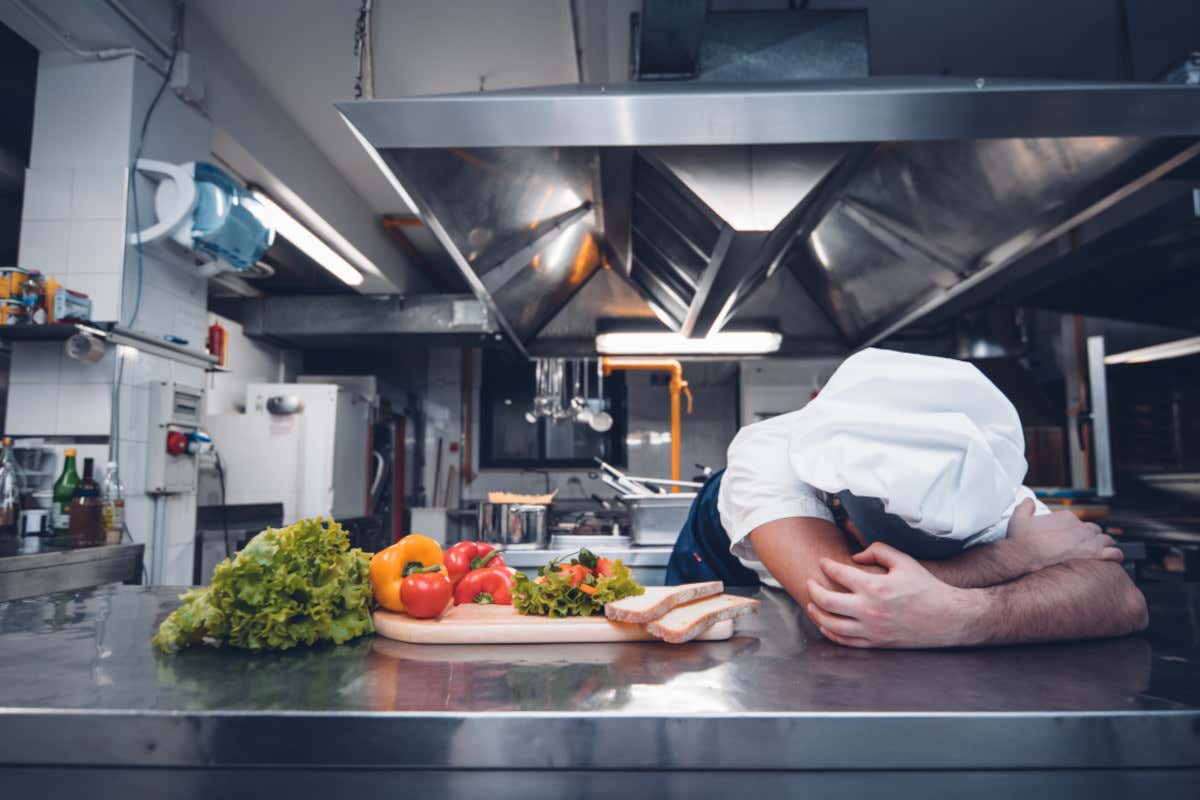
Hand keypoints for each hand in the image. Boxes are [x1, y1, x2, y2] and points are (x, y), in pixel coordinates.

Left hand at [805, 543, 983, 647]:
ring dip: (816, 613)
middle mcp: (869, 610)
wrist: (947, 618)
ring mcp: (871, 630)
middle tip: (810, 583)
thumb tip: (854, 557)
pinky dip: (830, 632)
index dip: (827, 566)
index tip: (823, 562)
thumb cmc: (926, 587)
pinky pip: (845, 641)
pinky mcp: (876, 643)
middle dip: (813, 590)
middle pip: (826, 601)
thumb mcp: (904, 561)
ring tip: (811, 604)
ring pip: (831, 624)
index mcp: (875, 587)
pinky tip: (826, 624)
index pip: (839, 574)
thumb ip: (877, 550)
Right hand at [1006, 499, 1121, 572]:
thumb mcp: (1018, 519)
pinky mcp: (1095, 555)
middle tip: (1086, 548)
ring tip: (1100, 554)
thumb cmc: (1022, 542)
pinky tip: (1111, 560)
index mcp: (1065, 518)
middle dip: (1092, 539)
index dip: (1076, 532)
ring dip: (1104, 547)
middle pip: (1094, 531)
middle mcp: (1079, 527)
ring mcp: (1088, 541)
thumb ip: (1025, 507)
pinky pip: (1114, 553)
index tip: (1071, 539)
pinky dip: (1115, 556)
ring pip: (1106, 540)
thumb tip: (1028, 501)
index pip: (1079, 523)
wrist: (1024, 557)